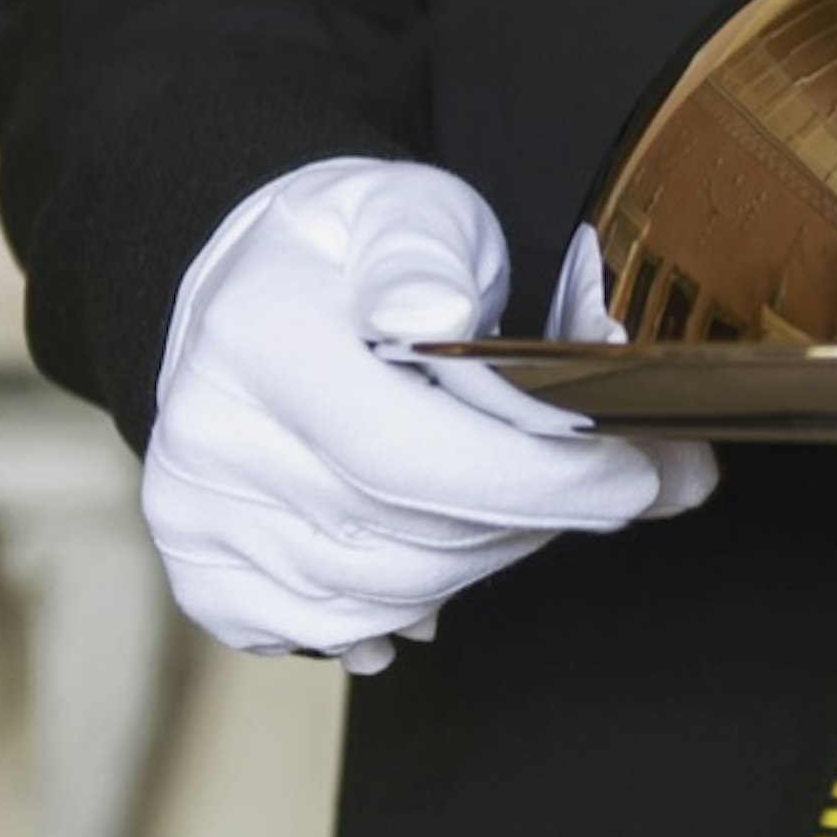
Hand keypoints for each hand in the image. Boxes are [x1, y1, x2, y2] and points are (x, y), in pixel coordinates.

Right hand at [143, 159, 716, 673]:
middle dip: (537, 517)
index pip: (416, 456)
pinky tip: (431, 552)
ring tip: (514, 495)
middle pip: (414, 537)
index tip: (641, 477)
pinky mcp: (197, 564)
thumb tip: (436, 310)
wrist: (249, 282)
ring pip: (387, 596)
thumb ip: (431, 253)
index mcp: (264, 335)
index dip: (545, 485)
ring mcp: (195, 509)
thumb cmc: (351, 249)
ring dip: (481, 558)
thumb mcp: (405, 207)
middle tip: (610, 480)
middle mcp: (212, 434)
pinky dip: (398, 608)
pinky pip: (328, 629)